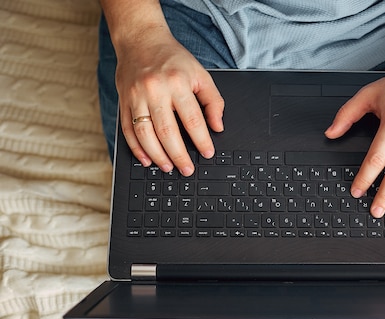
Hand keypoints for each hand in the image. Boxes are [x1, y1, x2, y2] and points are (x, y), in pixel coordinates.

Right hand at [115, 30, 222, 175]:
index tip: (207, 153)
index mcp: (177, 83)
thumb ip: (213, 101)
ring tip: (168, 168)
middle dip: (179, 156)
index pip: (192, 119)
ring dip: (157, 156)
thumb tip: (218, 127)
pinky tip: (147, 159)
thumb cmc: (173, 59)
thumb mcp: (200, 74)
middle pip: (167, 132)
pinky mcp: (123, 101)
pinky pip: (127, 130)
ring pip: (145, 134)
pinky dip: (136, 148)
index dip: (201, 140)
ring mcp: (136, 96)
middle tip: (187, 169)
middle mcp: (155, 90)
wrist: (140, 39)